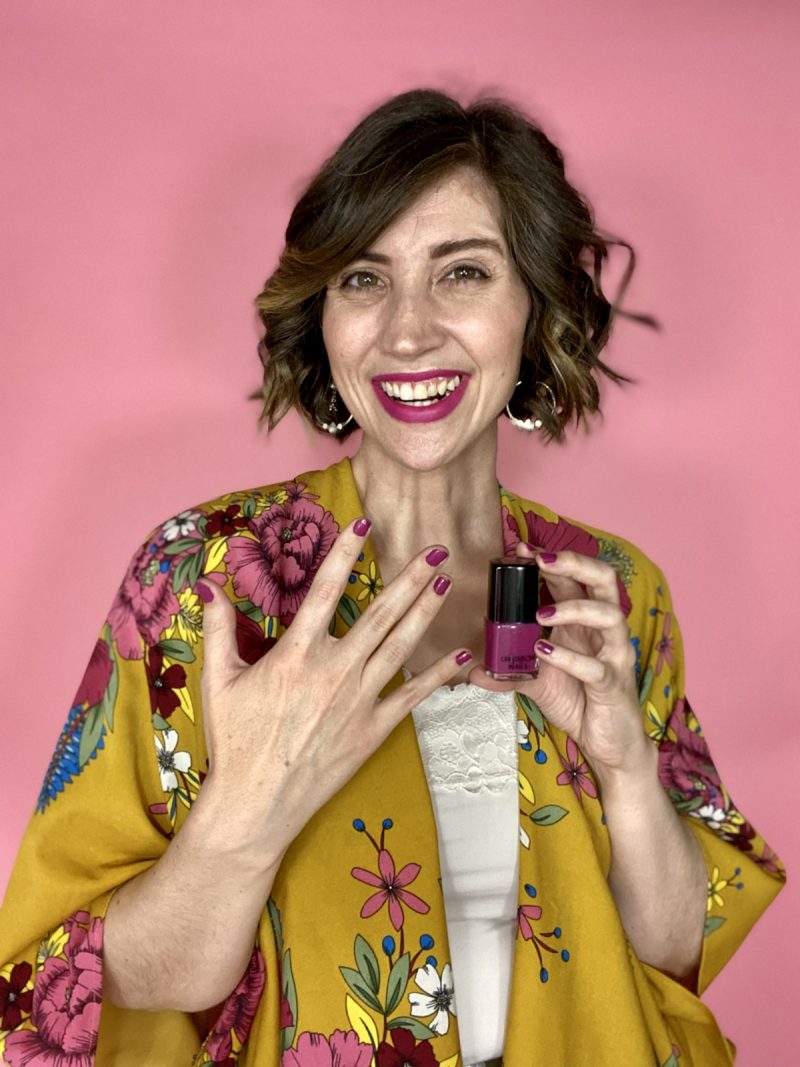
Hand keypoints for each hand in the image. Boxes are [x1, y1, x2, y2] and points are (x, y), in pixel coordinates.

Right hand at [196, 520, 468, 863]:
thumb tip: (210, 584)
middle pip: (380, 614)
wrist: (255, 804)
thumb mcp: (218, 681)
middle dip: (410, 578)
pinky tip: (460, 656)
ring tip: (447, 584)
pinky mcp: (372, 730)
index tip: (365, 522)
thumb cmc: (234, 741)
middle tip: (436, 549)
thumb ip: (218, 628)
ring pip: (400, 648)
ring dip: (426, 613)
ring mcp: (358, 701)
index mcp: (296, 654)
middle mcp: (334, 671)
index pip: (326, 590)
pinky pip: (411, 698)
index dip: (346, 552)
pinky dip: (438, 676)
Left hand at [471, 544, 651, 779]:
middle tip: (539, 560)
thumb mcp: (537, 683)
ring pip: (609, 616)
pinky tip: (544, 652)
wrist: (607, 744)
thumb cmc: (580, 701)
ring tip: (540, 613)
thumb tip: (472, 668)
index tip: (521, 548)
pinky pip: (596, 667)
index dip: (551, 559)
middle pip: (604, 580)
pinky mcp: (613, 685)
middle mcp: (604, 632)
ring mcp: (614, 656)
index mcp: (586, 622)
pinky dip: (569, 657)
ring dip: (573, 608)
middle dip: (574, 563)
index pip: (575, 578)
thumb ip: (508, 672)